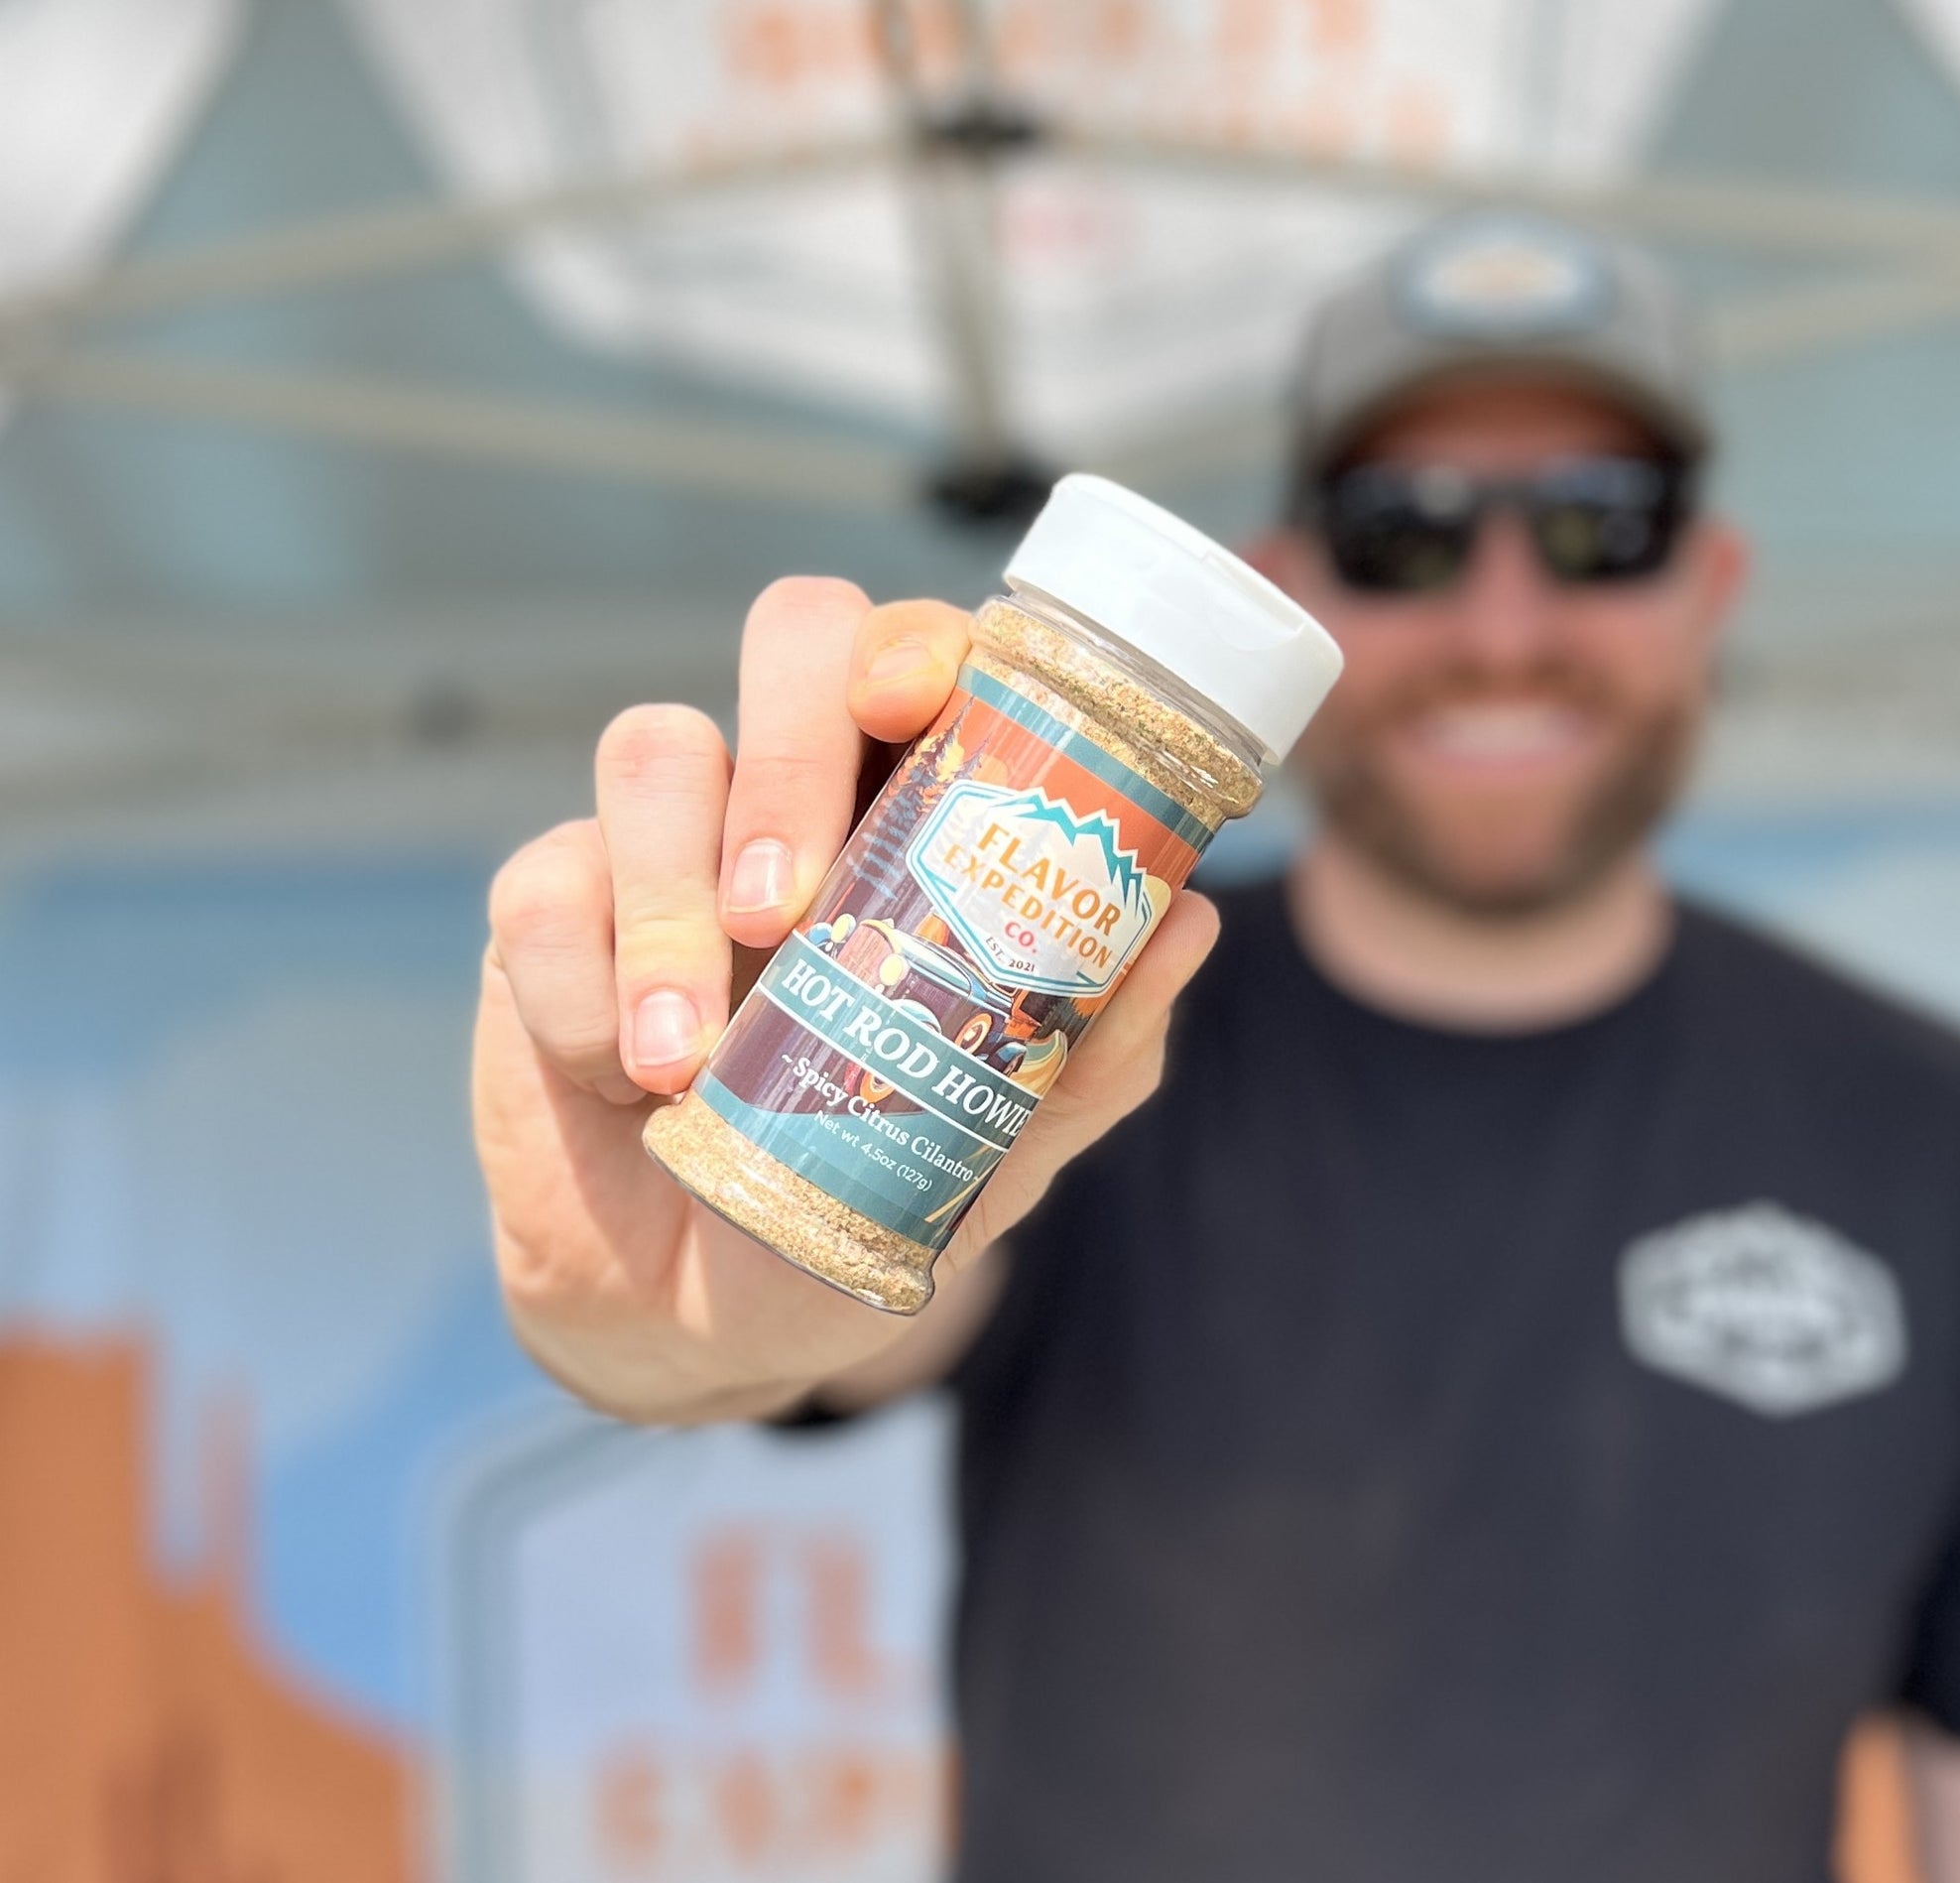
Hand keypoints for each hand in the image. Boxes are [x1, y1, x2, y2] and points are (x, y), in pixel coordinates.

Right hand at [473, 578, 1220, 1421]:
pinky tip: (621, 1082)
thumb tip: (1192, 924)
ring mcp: (663, 845)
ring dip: (667, 905)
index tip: (916, 705)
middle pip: (793, 638)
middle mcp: (791, 798)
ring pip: (652, 751)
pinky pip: (542, 890)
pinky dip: (579, 990)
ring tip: (688, 1065)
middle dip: (789, 747)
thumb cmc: (855, 1197)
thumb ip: (1086, 1049)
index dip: (922, 648)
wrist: (702, 1322)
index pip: (923, 664)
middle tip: (787, 908)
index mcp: (909, 821)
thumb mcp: (988, 1146)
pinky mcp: (547, 914)